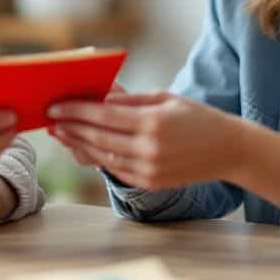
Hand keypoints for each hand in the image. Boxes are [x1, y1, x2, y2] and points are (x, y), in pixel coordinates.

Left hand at [47, 91, 246, 189]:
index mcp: (152, 122)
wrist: (229, 150)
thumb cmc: (197, 117)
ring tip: (61, 134)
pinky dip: (97, 158)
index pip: (103, 115)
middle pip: (98, 137)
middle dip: (71, 128)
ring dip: (78, 145)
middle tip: (50, 120)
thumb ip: (130, 99)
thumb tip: (99, 97)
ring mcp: (149, 168)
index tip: (55, 106)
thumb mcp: (165, 98)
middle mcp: (149, 148)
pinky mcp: (150, 182)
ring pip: (103, 157)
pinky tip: (83, 148)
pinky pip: (116, 169)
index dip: (75, 111)